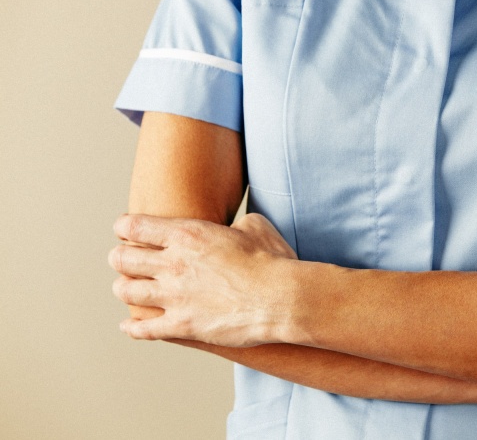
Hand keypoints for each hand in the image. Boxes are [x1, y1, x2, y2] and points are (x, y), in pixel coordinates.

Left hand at [110, 213, 297, 346]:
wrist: (281, 298)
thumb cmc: (272, 260)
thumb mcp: (254, 225)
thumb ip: (234, 223)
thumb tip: (234, 227)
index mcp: (187, 234)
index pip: (134, 226)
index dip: (125, 227)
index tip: (127, 230)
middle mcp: (173, 264)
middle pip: (122, 259)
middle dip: (120, 258)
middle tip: (123, 260)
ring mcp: (175, 297)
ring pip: (126, 292)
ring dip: (124, 289)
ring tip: (128, 289)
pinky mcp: (182, 326)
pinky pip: (143, 329)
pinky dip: (132, 328)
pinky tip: (129, 326)